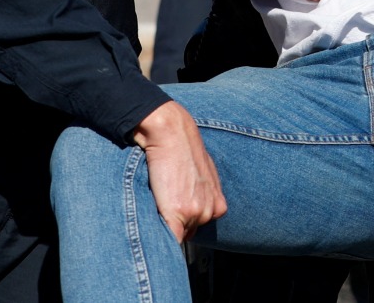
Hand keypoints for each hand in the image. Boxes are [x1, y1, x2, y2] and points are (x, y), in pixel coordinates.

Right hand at [132, 101, 226, 242]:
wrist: (171, 134)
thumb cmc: (183, 150)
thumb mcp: (202, 175)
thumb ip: (202, 194)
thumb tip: (191, 203)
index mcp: (218, 204)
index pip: (199, 227)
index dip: (185, 221)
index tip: (176, 214)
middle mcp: (211, 211)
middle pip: (188, 232)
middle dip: (177, 223)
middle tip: (167, 202)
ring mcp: (196, 213)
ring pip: (177, 235)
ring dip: (168, 225)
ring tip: (162, 200)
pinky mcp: (179, 213)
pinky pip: (171, 239)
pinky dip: (162, 239)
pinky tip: (155, 228)